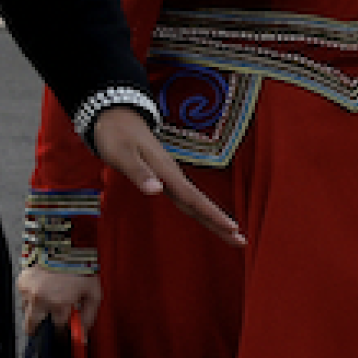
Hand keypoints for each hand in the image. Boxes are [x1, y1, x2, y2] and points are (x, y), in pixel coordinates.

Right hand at [17, 263, 98, 336]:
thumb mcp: (94, 295)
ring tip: (50, 297)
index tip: (64, 328)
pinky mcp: (20, 282)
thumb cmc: (81, 267)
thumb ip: (88, 318)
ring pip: (27, 312)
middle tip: (50, 322)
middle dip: (40, 328)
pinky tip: (44, 287)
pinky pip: (24, 298)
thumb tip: (82, 336)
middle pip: (31, 327)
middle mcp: (39, 300)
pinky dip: (32, 296)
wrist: (65, 244)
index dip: (62, 331)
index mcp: (58, 304)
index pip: (56, 331)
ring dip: (37, 310)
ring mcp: (27, 291)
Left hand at [90, 106, 242, 245]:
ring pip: (193, 201)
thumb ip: (139, 172)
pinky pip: (185, 196)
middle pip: (199, 203)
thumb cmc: (115, 134)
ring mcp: (170, 174)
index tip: (232, 229)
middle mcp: (172, 174)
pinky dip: (197, 208)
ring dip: (211, 218)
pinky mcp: (164, 174)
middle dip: (219, 222)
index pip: (193, 198)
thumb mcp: (121, 154)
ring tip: (231, 235)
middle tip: (242, 242)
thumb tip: (157, 192)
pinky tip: (204, 216)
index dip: (212, 214)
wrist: (115, 115)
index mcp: (166, 171)